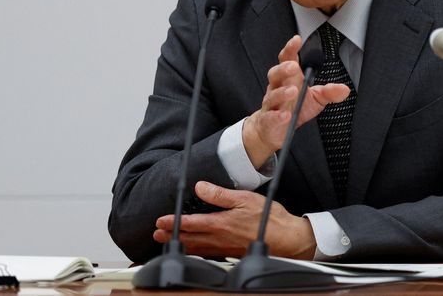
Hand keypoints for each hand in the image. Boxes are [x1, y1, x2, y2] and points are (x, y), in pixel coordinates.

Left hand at [154, 181, 316, 258]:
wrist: (285, 238)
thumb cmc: (268, 218)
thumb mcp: (244, 199)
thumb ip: (220, 194)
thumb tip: (200, 187)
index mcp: (220, 224)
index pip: (191, 223)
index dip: (173, 222)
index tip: (160, 221)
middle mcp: (219, 238)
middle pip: (190, 238)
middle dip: (172, 237)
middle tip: (157, 236)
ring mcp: (224, 248)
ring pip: (197, 248)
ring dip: (182, 245)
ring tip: (171, 244)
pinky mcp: (231, 253)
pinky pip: (208, 254)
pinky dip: (197, 252)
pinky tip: (196, 252)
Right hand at [242, 35, 349, 167]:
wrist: (273, 130)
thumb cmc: (294, 109)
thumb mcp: (315, 99)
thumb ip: (329, 92)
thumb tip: (344, 89)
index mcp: (288, 79)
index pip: (287, 60)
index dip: (290, 49)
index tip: (296, 39)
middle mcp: (277, 88)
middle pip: (275, 74)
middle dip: (283, 69)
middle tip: (293, 66)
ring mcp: (271, 104)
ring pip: (273, 95)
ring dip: (282, 92)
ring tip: (293, 91)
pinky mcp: (268, 121)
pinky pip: (270, 117)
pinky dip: (277, 116)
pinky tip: (286, 115)